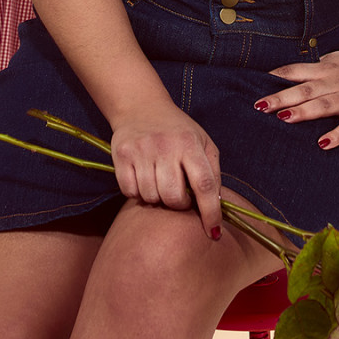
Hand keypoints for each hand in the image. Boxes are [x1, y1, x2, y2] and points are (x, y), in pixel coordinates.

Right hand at [109, 104, 222, 238]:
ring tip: (160, 182)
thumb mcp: (203, 142)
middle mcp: (166, 146)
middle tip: (179, 195)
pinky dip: (137, 192)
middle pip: (173, 198)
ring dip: (157, 198)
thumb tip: (216, 206)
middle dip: (178, 205)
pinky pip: (129, 192)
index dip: (211, 212)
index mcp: (190, 144)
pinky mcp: (121, 155)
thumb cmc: (178, 130)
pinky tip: (143, 178)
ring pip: (151, 198)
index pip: (205, 185)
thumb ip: (213, 172)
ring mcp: (142, 150)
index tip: (213, 232)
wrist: (141, 106)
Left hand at [255, 52, 338, 148]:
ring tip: (284, 118)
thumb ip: (314, 68)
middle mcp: (336, 82)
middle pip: (305, 89)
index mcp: (326, 69)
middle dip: (282, 97)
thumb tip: (286, 73)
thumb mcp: (336, 62)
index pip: (297, 71)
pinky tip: (323, 144)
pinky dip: (337, 135)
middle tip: (260, 105)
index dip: (278, 76)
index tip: (257, 84)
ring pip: (323, 105)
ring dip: (303, 111)